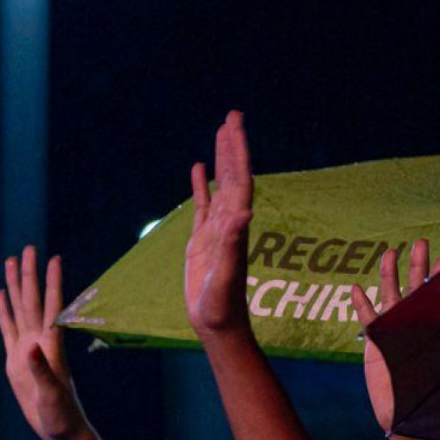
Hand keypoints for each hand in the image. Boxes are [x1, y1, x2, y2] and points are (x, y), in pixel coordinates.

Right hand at [0, 249, 88, 439]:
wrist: (59, 428)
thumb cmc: (61, 413)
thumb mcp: (51, 394)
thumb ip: (41, 371)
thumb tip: (31, 349)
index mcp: (51, 346)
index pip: (52, 307)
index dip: (53, 283)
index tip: (54, 259)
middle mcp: (40, 341)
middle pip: (33, 300)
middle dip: (30, 275)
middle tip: (28, 248)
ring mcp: (27, 348)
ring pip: (19, 309)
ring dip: (15, 286)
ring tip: (11, 261)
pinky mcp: (16, 360)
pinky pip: (7, 329)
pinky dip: (3, 311)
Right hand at [185, 109, 253, 338]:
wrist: (217, 323)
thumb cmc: (222, 304)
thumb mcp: (228, 275)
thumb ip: (233, 243)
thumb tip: (243, 212)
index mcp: (236, 224)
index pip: (240, 180)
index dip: (238, 152)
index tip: (235, 126)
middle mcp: (230, 221)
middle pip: (233, 175)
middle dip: (232, 146)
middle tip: (232, 115)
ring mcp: (216, 229)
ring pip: (219, 186)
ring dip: (221, 159)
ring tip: (220, 132)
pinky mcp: (202, 240)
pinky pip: (202, 205)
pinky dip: (200, 185)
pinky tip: (197, 169)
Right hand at [352, 239, 439, 434]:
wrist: (407, 416)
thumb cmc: (431, 395)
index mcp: (434, 328)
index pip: (439, 297)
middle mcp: (414, 324)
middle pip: (415, 288)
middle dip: (418, 265)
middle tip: (421, 243)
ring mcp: (393, 330)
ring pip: (390, 296)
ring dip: (390, 274)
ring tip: (391, 253)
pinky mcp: (375, 342)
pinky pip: (366, 318)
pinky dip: (361, 303)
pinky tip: (357, 287)